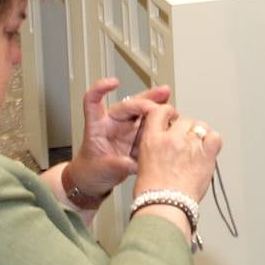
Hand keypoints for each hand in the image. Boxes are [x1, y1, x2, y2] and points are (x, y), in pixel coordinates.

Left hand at [68, 78, 170, 196]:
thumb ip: (118, 165)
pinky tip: (173, 121)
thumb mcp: (101, 168)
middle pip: (129, 105)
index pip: (94, 101)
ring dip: (158, 105)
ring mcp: (128, 130)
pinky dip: (162, 124)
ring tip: (169, 99)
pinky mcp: (139, 139)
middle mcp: (114, 123)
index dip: (101, 89)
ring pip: (144, 113)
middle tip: (162, 93)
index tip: (114, 83)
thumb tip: (134, 163)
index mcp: (98, 126)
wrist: (96, 182)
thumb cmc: (91, 170)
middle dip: (146, 97)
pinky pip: (152, 128)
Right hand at [133, 104, 222, 204]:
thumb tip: (165, 142)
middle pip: (184, 120)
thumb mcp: (143, 162)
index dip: (169, 112)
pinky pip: (215, 137)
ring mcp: (191, 145)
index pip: (161, 111)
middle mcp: (172, 138)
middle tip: (185, 142)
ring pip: (200, 127)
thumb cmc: (152, 193)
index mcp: (152, 139)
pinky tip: (208, 149)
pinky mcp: (206, 155)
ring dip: (200, 134)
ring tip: (197, 147)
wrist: (165, 206)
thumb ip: (155, 147)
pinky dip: (213, 141)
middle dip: (185, 128)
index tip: (172, 117)